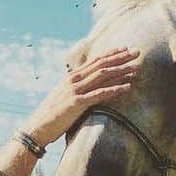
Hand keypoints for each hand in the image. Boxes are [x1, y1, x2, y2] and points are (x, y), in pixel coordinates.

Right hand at [23, 47, 139, 146]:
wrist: (37, 127)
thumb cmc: (51, 115)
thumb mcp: (63, 97)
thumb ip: (75, 90)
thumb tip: (85, 88)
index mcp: (72, 77)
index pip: (94, 61)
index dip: (111, 54)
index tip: (125, 49)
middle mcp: (74, 80)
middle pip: (101, 64)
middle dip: (121, 58)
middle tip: (137, 52)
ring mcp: (76, 90)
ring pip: (103, 76)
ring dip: (122, 71)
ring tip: (137, 68)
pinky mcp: (77, 103)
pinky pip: (100, 94)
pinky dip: (115, 89)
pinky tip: (128, 87)